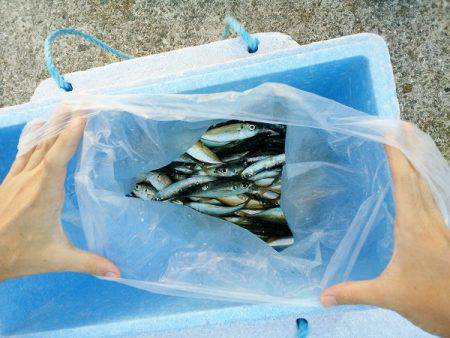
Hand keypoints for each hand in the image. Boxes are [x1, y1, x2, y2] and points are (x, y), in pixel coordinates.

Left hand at [0, 116, 119, 281]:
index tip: (82, 115)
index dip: (70, 135)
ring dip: (49, 125)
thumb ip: (89, 262)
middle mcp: (30, 180)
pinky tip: (36, 127)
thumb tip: (119, 272)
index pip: (59, 157)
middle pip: (47, 143)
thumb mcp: (57, 258)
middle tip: (77, 102)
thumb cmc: (19, 255)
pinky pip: (24, 152)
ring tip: (62, 107)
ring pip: (35, 145)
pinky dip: (33, 137)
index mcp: (45, 193)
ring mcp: (17, 178)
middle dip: (63, 121)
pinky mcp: (9, 181)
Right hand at [321, 140, 449, 335]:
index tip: (390, 133)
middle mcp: (429, 219)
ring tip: (408, 142)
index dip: (398, 156)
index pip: (405, 183)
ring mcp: (438, 225)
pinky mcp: (442, 232)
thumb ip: (353, 292)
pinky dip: (422, 180)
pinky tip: (416, 181)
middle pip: (420, 175)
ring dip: (418, 161)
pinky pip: (431, 197)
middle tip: (400, 125)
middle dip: (410, 148)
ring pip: (428, 184)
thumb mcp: (388, 295)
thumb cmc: (430, 300)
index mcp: (414, 226)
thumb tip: (322, 297)